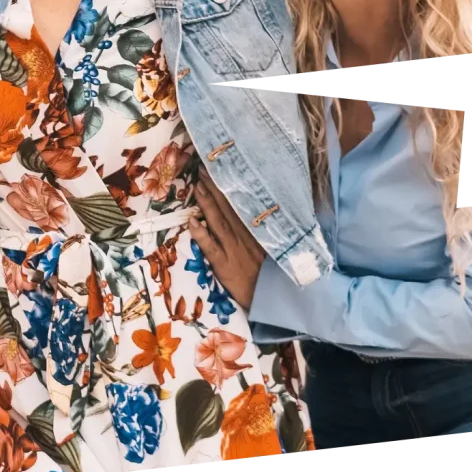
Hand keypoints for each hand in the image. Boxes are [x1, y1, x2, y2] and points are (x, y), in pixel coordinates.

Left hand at [188, 174, 266, 309]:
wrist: (277, 303)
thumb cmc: (277, 276)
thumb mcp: (280, 250)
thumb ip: (272, 231)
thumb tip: (279, 208)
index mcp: (260, 232)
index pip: (244, 204)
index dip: (232, 187)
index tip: (223, 169)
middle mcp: (247, 237)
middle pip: (229, 208)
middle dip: (216, 188)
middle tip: (204, 168)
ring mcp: (235, 250)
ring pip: (219, 223)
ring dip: (207, 204)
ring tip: (197, 186)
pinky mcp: (225, 266)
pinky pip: (211, 248)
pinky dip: (201, 234)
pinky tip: (192, 221)